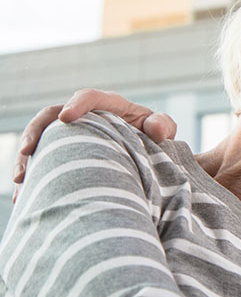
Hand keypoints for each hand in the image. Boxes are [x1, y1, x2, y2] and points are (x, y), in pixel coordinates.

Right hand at [13, 88, 176, 200]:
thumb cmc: (154, 137)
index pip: (90, 97)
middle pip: (51, 116)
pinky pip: (43, 164)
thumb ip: (163, 125)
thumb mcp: (163, 128)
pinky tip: (25, 199)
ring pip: (42, 141)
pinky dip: (33, 179)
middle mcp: (85, 117)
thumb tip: (156, 131)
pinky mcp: (64, 155)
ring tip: (21, 182)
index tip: (67, 117)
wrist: (148, 153)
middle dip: (36, 133)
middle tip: (27, 153)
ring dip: (27, 159)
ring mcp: (71, 135)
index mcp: (110, 106)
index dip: (77, 104)